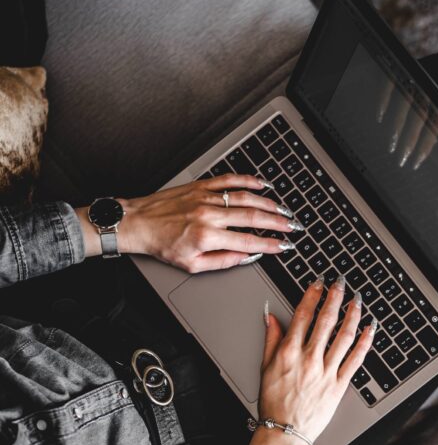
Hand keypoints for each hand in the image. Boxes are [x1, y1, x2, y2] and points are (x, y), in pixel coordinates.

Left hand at [76, 174, 299, 271]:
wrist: (137, 223)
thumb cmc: (161, 245)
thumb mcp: (192, 265)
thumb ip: (222, 261)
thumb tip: (246, 257)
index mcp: (207, 237)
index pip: (249, 242)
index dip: (271, 245)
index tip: (285, 246)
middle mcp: (209, 215)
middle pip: (253, 217)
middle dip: (278, 222)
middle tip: (293, 225)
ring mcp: (205, 197)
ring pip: (245, 197)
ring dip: (269, 202)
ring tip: (284, 209)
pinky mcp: (200, 186)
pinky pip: (229, 180)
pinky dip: (248, 180)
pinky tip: (262, 183)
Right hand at [242, 277, 374, 444]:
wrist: (285, 432)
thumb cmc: (274, 403)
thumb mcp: (265, 368)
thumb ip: (271, 340)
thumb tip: (271, 317)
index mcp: (289, 352)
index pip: (303, 315)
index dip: (312, 295)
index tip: (319, 283)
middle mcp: (309, 359)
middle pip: (326, 320)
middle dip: (334, 298)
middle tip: (341, 283)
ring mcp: (326, 372)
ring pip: (344, 336)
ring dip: (352, 315)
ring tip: (357, 301)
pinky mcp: (339, 385)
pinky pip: (355, 359)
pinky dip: (364, 342)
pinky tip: (370, 329)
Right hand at [376, 77, 437, 170]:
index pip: (435, 126)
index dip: (426, 145)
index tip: (417, 161)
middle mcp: (428, 90)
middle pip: (420, 120)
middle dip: (410, 142)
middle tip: (402, 160)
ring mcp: (413, 79)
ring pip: (406, 106)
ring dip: (397, 128)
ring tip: (391, 146)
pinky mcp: (399, 69)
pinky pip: (390, 86)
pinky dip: (383, 101)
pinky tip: (380, 116)